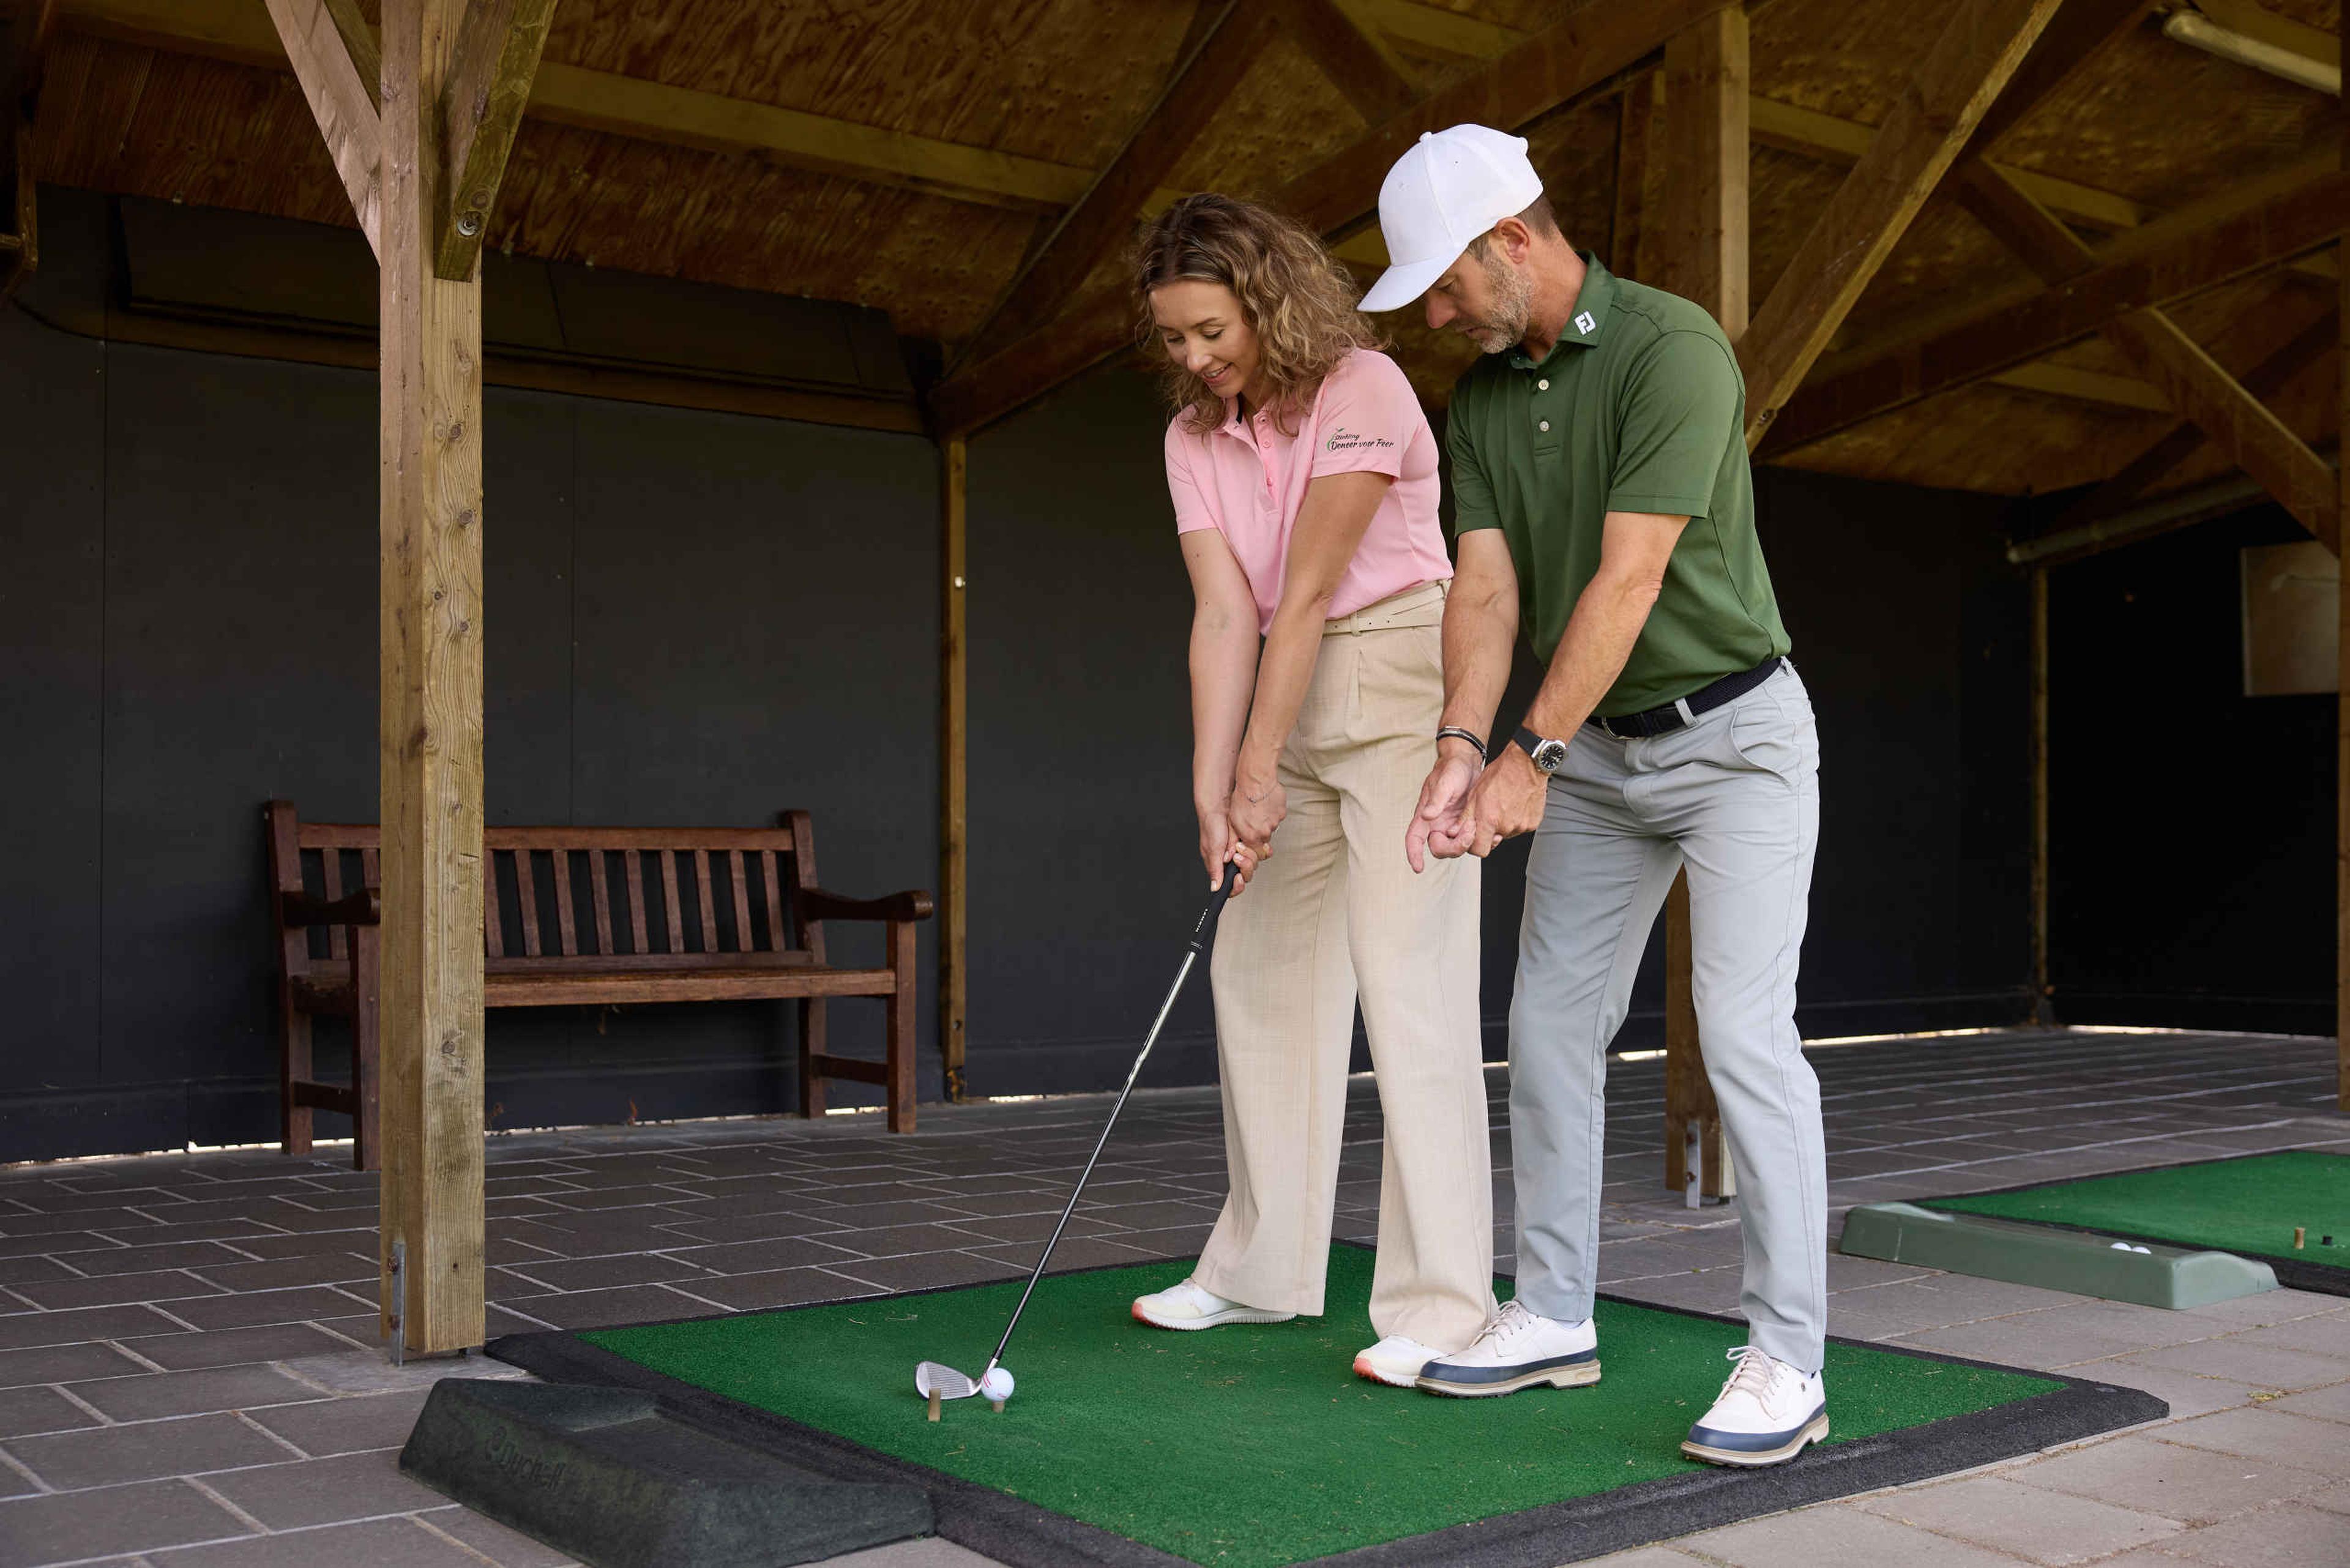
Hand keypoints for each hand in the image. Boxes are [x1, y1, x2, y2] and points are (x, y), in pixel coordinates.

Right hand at [1197, 808, 1259, 893]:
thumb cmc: (1211, 826)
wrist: (1220, 806)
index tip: (1238, 877)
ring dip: (1250, 854)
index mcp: (1219, 867)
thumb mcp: (1213, 849)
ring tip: (1240, 844)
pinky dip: (1260, 848)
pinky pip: (1260, 852)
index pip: (1230, 886)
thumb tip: (1215, 887)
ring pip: (1253, 863)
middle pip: (1245, 875)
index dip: (1236, 886)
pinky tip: (1252, 842)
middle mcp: (1230, 862)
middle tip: (1238, 854)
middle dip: (1245, 866)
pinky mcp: (1249, 844)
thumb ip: (1215, 869)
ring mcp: (1241, 853)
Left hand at [1227, 766, 1284, 864]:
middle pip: (1264, 839)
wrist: (1255, 782)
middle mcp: (1265, 832)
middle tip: (1252, 819)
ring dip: (1265, 820)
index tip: (1249, 839)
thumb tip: (1233, 852)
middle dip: (1259, 832)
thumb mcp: (1232, 821)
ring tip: (1257, 808)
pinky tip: (1264, 803)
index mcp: (1252, 836)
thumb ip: (1235, 838)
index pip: (1258, 853)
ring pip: (1271, 826)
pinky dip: (1272, 811)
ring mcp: (1275, 822)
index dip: (1254, 848)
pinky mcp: (1282, 812)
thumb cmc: (1241, 799)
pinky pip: (1277, 816)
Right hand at [1407, 749, 1479, 870]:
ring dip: (1469, 842)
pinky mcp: (1466, 824)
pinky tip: (1489, 832)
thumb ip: (1436, 800)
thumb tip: (1427, 816)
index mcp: (1425, 816)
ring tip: (1478, 825)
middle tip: (1469, 830)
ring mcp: (1452, 825)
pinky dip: (1480, 839)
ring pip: (1457, 847)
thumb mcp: (1445, 783)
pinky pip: (1471, 840)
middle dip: (1455, 846)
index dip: (1414, 854)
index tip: (1418, 867)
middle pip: (1440, 849)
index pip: (1413, 839)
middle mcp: (1437, 824)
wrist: (1468, 762)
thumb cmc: (1452, 769)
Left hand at [1460, 745, 1549, 856]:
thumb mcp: (1475, 794)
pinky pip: (1520, 827)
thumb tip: (1455, 831)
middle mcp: (1506, 826)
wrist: (1526, 764)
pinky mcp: (1533, 823)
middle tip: (1489, 814)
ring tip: (1502, 806)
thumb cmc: (1501, 774)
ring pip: (1507, 834)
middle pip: (1493, 841)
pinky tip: (1514, 805)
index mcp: (1489, 820)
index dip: (1474, 844)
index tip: (1474, 836)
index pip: (1479, 850)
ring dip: (1502, 825)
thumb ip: (1465, 817)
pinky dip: (1516, 820)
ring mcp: (1521, 826)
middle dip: (1488, 832)